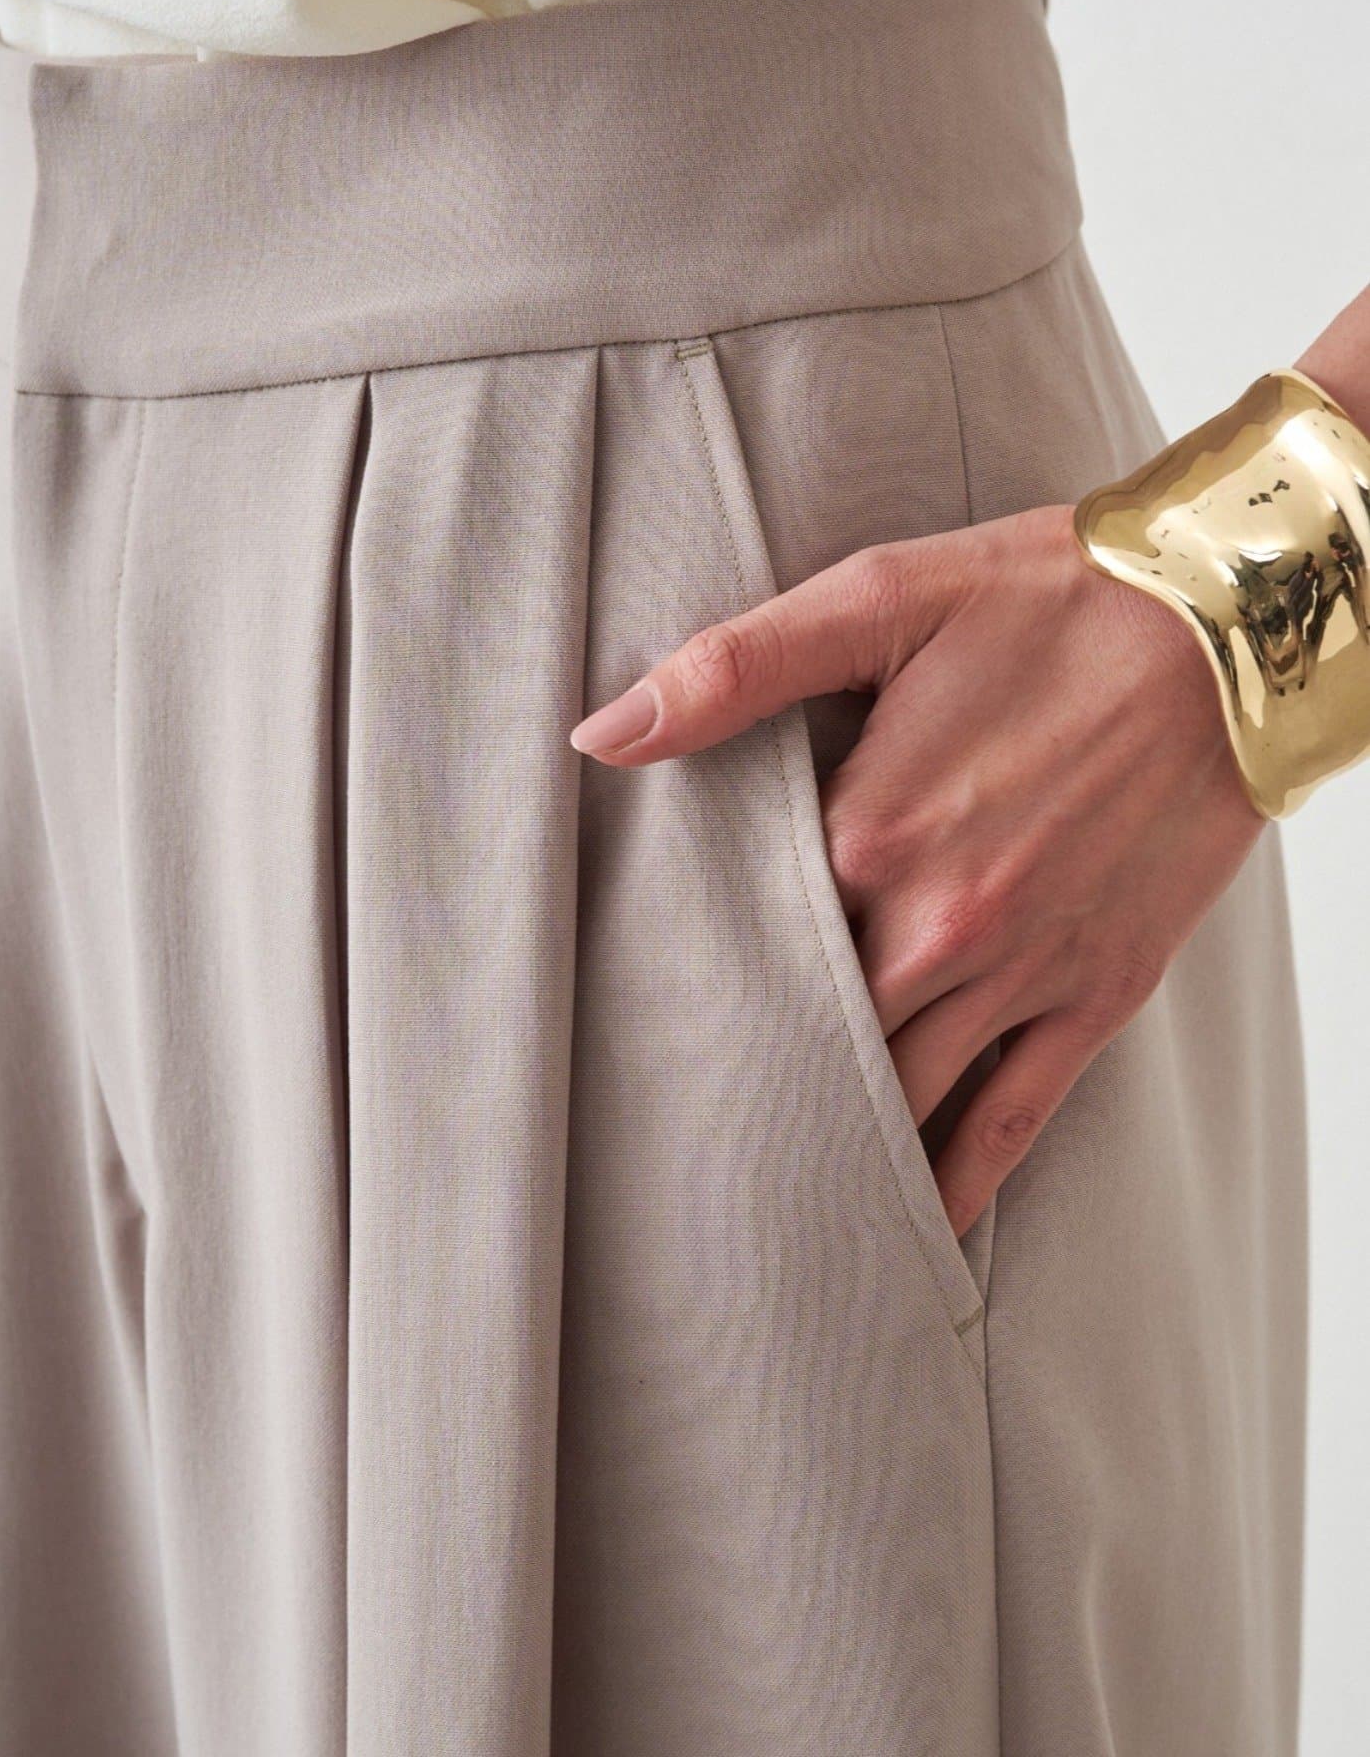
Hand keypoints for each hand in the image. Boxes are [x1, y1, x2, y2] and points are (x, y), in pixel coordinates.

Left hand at [569, 505, 1263, 1235]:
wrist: (1228, 624)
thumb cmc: (1050, 599)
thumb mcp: (879, 599)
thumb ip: (732, 671)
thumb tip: (600, 732)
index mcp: (868, 836)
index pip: (744, 944)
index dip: (689, 985)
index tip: (638, 1024)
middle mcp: (938, 928)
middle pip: (814, 1040)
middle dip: (750, 1083)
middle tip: (677, 1137)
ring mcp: (1023, 973)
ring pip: (904, 1098)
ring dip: (836, 1149)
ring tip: (763, 1210)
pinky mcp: (1097, 994)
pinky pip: (1014, 1119)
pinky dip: (959, 1183)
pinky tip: (916, 1229)